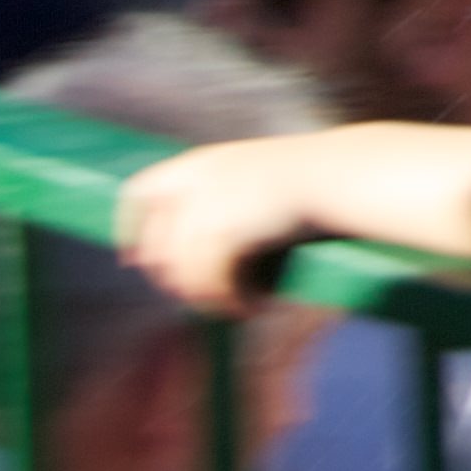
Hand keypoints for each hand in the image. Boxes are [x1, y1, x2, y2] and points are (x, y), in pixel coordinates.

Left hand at [117, 134, 331, 312]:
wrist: (339, 174)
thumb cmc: (316, 179)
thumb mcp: (258, 177)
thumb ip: (225, 198)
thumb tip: (208, 246)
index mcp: (199, 163)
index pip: (139, 192)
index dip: (131, 229)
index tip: (135, 259)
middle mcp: (193, 180)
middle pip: (156, 243)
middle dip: (173, 278)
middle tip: (200, 297)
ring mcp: (204, 204)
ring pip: (181, 271)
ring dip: (206, 298)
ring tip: (233, 307)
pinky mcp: (221, 229)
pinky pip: (207, 281)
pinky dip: (227, 302)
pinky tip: (252, 306)